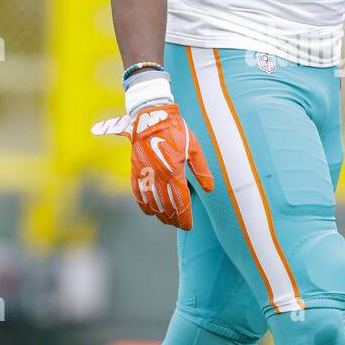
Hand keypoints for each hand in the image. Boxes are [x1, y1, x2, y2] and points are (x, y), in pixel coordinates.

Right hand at [92, 102, 213, 227]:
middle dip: (174, 219)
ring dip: (160, 215)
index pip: (180, 202)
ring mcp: (144, 175)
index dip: (184, 217)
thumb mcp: (194, 148)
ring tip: (169, 221)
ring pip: (152, 204)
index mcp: (174, 171)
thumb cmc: (176, 131)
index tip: (188, 226)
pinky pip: (138, 194)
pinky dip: (144, 206)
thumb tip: (209, 190)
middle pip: (166, 206)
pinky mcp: (135, 171)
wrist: (151, 118)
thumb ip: (201, 171)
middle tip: (180, 225)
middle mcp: (158, 176)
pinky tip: (151, 212)